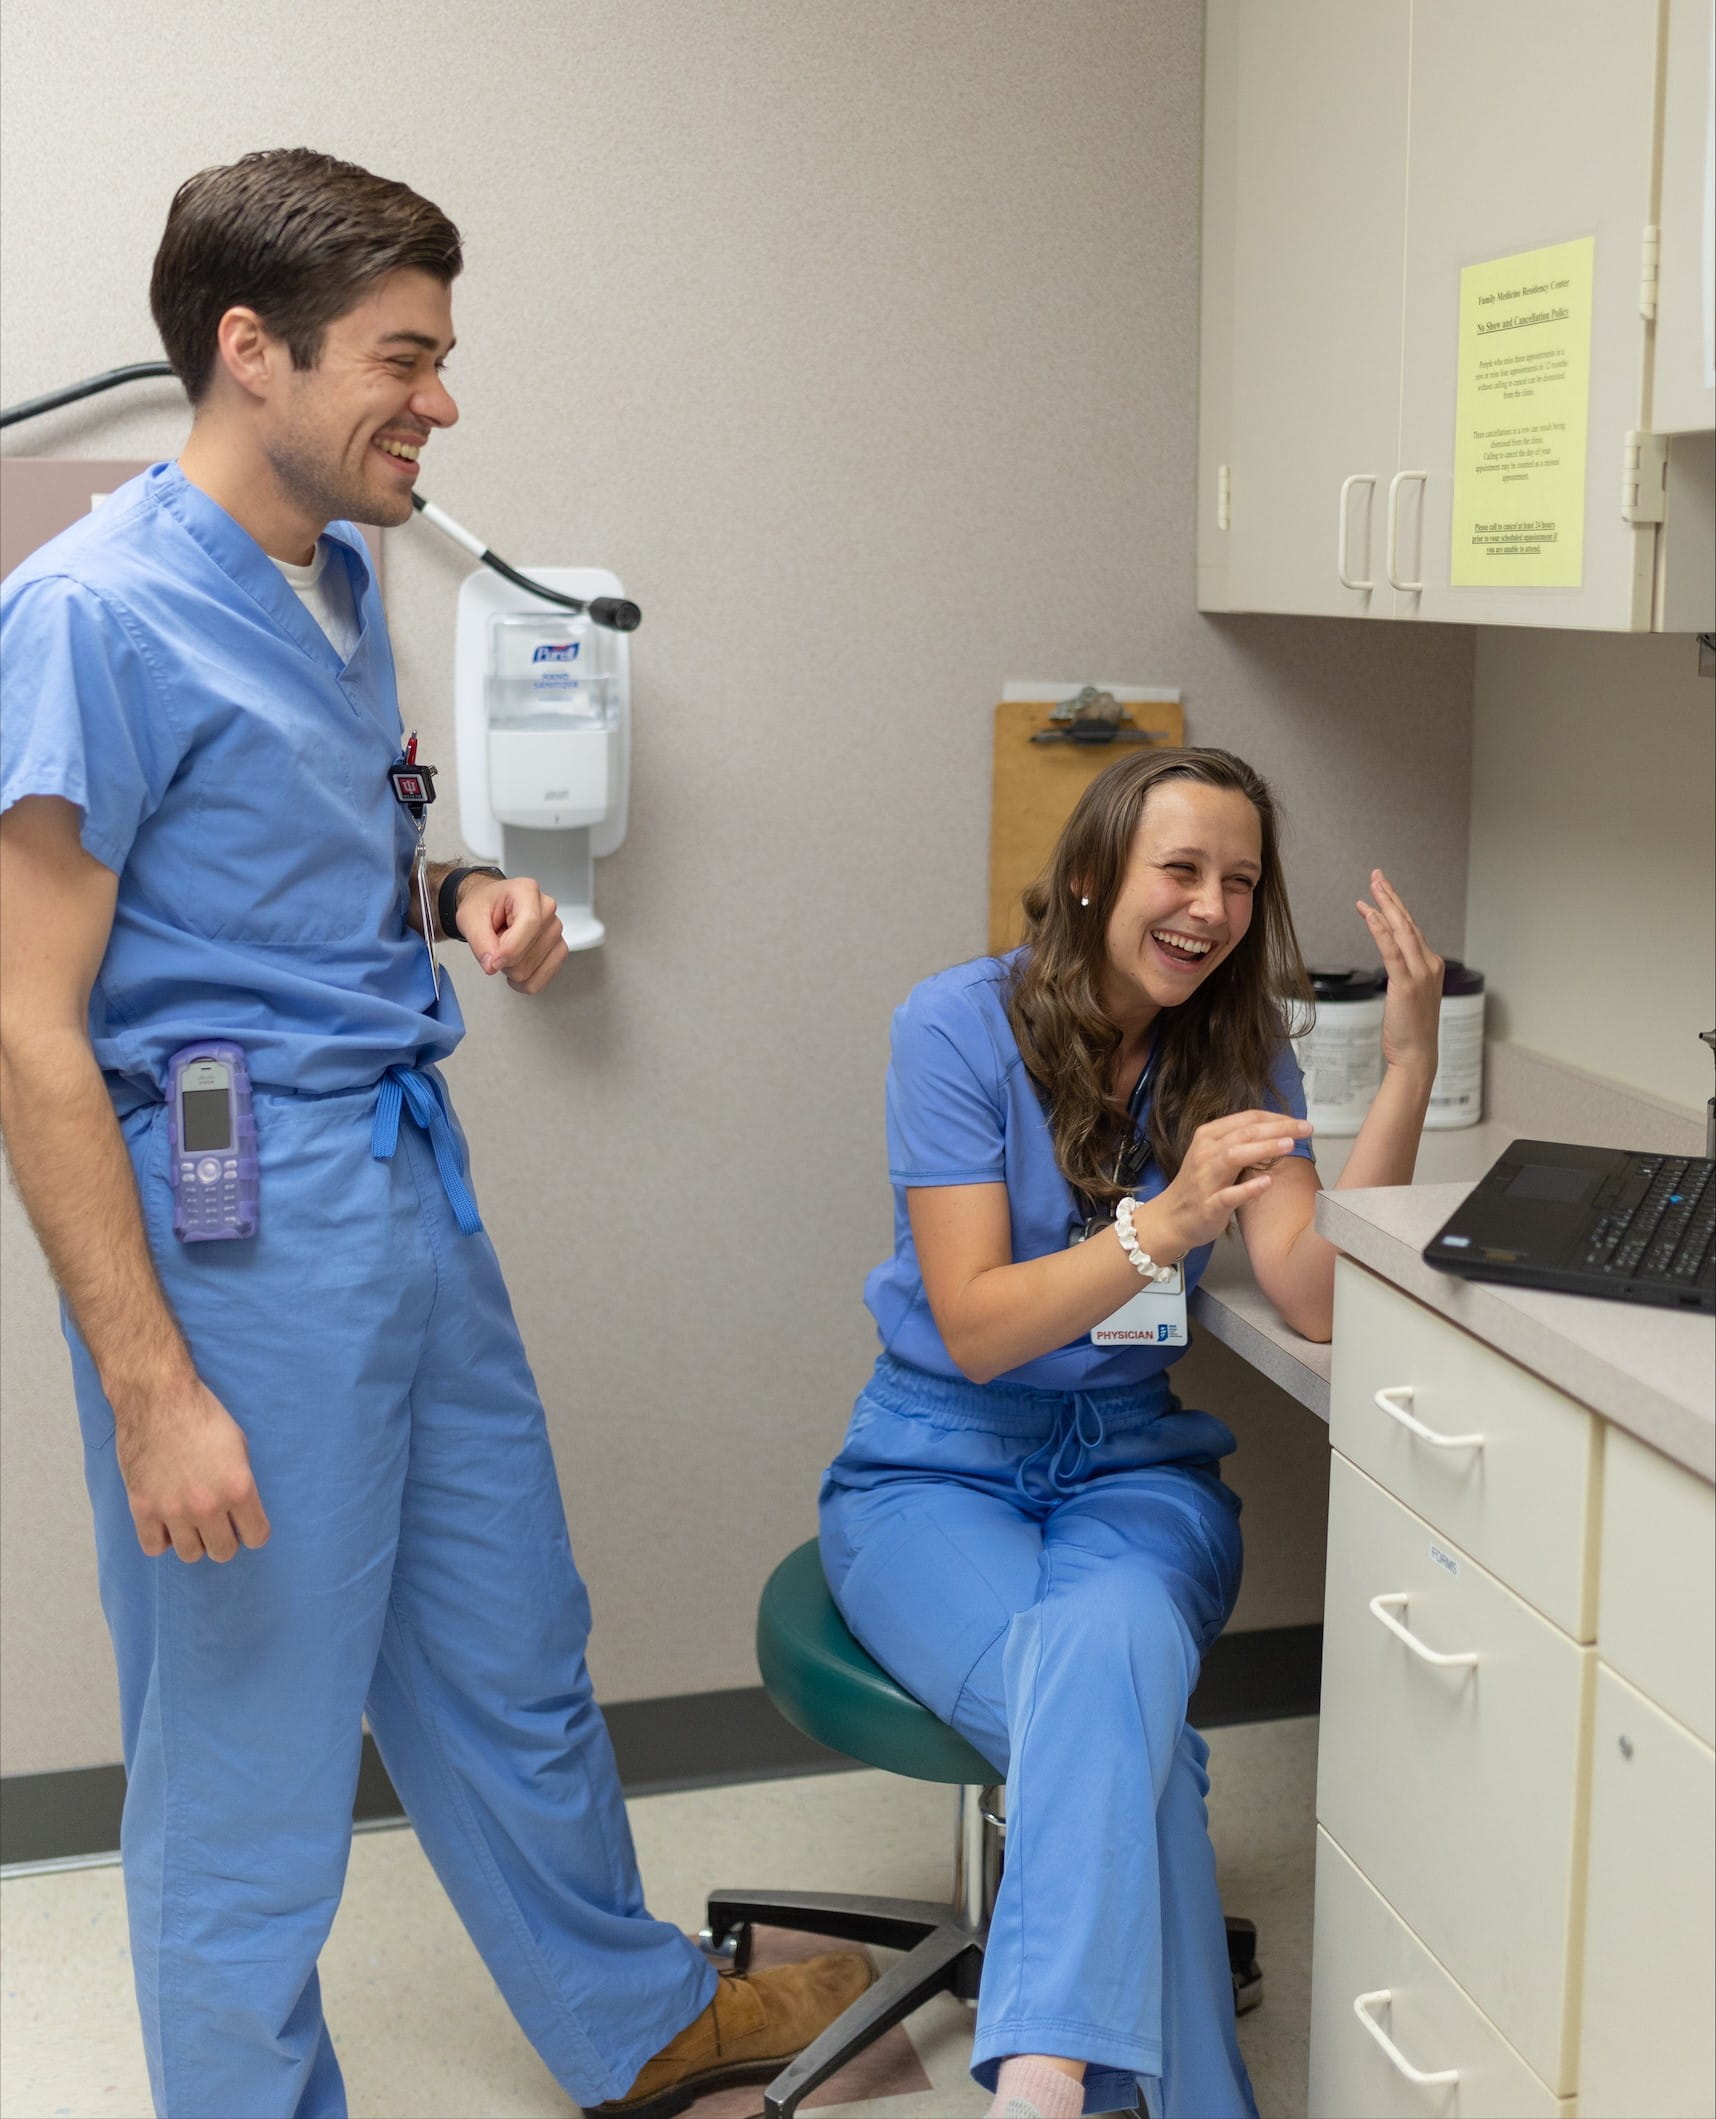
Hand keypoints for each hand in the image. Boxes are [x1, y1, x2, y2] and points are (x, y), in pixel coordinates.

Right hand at [114, 1375, 270, 1562]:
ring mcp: (172, 1510)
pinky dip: (161, 1539)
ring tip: (192, 1524)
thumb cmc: (203, 1415)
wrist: (158, 1399)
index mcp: (238, 1488)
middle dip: (225, 1539)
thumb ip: (241, 1481)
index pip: (257, 1536)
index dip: (254, 1531)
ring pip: (190, 1554)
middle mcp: (207, 1506)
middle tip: (219, 1524)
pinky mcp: (142, 1508)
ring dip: (194, 1541)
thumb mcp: (239, 1445)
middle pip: (224, 1551)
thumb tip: (241, 1507)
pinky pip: (154, 1547)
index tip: (247, 1524)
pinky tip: (166, 1523)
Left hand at [455, 874, 569, 994]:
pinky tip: (515, 967)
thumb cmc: (484, 906)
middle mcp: (546, 909)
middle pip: (530, 952)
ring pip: (533, 969)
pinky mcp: (558, 949)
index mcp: (526, 891)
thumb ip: (479, 941)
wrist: (491, 908)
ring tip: (506, 949)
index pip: (530, 923)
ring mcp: (555, 930)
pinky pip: (543, 978)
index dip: (511, 948)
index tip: (494, 961)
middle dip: (505, 959)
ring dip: (512, 968)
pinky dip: (524, 980)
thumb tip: (492, 964)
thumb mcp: (469, 918)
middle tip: (495, 943)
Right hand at [1158, 1109, 1315, 1253]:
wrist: (1170, 1218)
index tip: (1300, 1122)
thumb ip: (1240, 1142)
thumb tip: (1277, 1131)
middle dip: (1278, 1128)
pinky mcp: (1208, 1205)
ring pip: (1234, 1156)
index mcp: (1209, 1136)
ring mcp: (1205, 1178)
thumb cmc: (1199, 1186)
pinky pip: (1228, 1195)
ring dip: (1264, 1148)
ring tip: (1290, 1145)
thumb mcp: (1214, 1155)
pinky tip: (1267, 1183)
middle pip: (1244, 1133)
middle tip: (1306, 1128)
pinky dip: (1248, 1189)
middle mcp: (1205, 1152)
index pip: (1247, 1119)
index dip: (1276, 1118)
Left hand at [1357, 869, 1442, 1080]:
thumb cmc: (1410, 1029)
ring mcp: (1420, 973)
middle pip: (1408, 922)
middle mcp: (1429, 964)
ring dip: (1385, 905)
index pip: (1411, 928)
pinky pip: (1391, 951)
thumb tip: (1392, 958)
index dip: (1396, 906)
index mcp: (1431, 965)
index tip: (1382, 889)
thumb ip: (1404, 973)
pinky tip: (1369, 913)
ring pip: (1402, 930)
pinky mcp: (1406, 984)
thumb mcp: (1409, 994)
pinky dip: (1380, 930)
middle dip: (1391, 896)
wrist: (1418, 1055)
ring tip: (1371, 887)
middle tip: (1376, 875)